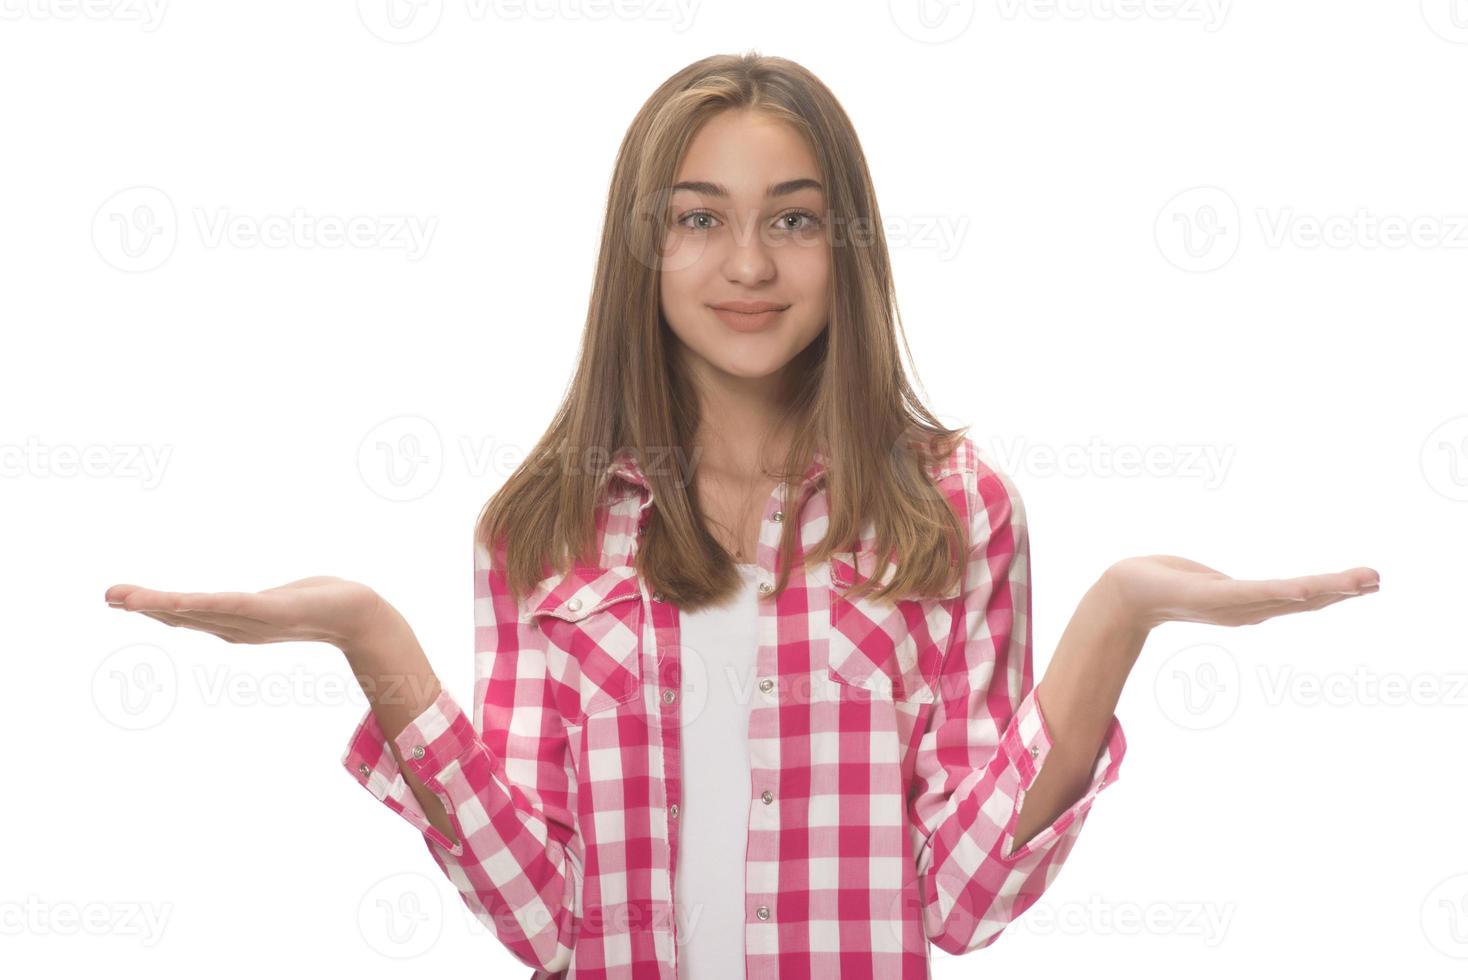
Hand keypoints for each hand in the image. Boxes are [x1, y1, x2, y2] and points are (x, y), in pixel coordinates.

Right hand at [103, 575, 386, 650]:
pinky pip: (229, 606)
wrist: (361, 615)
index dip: (153, 608)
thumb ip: (254, 605)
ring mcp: (253, 620)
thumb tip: (237, 604)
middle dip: (145, 606)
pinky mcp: (271, 611)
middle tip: (108, 595)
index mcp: (237, 623)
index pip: (188, 615)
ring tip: (126, 596)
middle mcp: (239, 626)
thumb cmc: (322, 606)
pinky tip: (176, 600)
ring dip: (161, 605)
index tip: (120, 598)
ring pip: (199, 612)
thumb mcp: (278, 603)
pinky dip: (200, 605)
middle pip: (184, 616)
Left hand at [1104, 555, 1378, 631]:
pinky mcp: (1217, 598)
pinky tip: (1307, 588)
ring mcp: (1234, 606)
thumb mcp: (1208, 584)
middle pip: (1304, 599)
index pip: (1300, 597)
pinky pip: (1257, 593)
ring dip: (1326, 589)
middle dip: (1342, 590)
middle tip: (1377, 579)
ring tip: (1361, 579)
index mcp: (1249, 603)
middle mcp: (1247, 609)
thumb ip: (1229, 589)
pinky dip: (1284, 592)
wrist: (1125, 592)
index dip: (1333, 592)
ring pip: (1290, 597)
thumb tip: (1234, 588)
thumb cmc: (1164, 583)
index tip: (1366, 581)